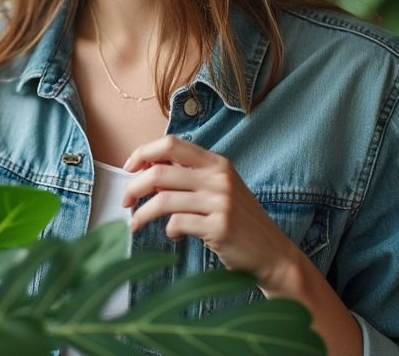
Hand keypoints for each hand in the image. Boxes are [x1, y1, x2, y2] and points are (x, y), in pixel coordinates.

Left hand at [122, 135, 302, 294]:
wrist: (272, 253)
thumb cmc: (239, 221)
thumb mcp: (219, 190)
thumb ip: (188, 178)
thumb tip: (145, 172)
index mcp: (217, 163)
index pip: (171, 144)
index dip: (143, 153)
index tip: (129, 168)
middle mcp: (219, 178)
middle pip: (159, 172)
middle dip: (134, 187)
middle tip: (125, 201)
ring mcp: (221, 202)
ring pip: (163, 200)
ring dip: (142, 214)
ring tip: (135, 224)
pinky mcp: (219, 227)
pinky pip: (177, 224)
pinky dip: (169, 231)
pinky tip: (175, 236)